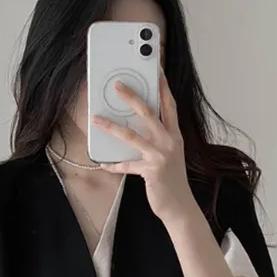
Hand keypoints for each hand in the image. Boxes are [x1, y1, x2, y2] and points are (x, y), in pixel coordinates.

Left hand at [93, 71, 195, 223]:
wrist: (180, 206)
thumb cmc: (172, 180)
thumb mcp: (169, 155)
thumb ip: (158, 139)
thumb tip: (136, 126)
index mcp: (175, 135)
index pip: (169, 105)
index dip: (162, 86)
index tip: (155, 70)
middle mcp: (169, 142)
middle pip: (149, 113)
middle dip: (132, 97)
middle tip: (117, 85)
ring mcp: (160, 156)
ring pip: (132, 135)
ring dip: (112, 126)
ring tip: (97, 118)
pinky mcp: (151, 171)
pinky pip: (126, 165)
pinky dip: (113, 164)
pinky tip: (102, 163)